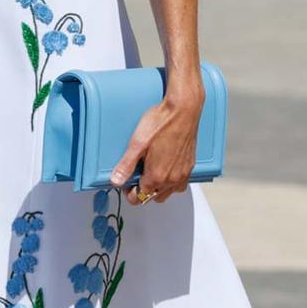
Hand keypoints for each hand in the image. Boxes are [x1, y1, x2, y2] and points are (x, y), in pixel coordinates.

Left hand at [108, 79, 204, 204]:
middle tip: (136, 173)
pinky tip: (164, 168)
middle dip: (142, 190)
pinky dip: (170, 182)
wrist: (184, 109)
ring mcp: (183, 174)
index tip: (126, 180)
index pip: (138, 198)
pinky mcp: (190, 166)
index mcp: (157, 176)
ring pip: (167, 193)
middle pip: (152, 197)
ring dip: (157, 188)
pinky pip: (179, 184)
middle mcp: (172, 179)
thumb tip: (116, 180)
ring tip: (150, 171)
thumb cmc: (162, 122)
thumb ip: (126, 165)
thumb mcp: (137, 143)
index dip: (128, 191)